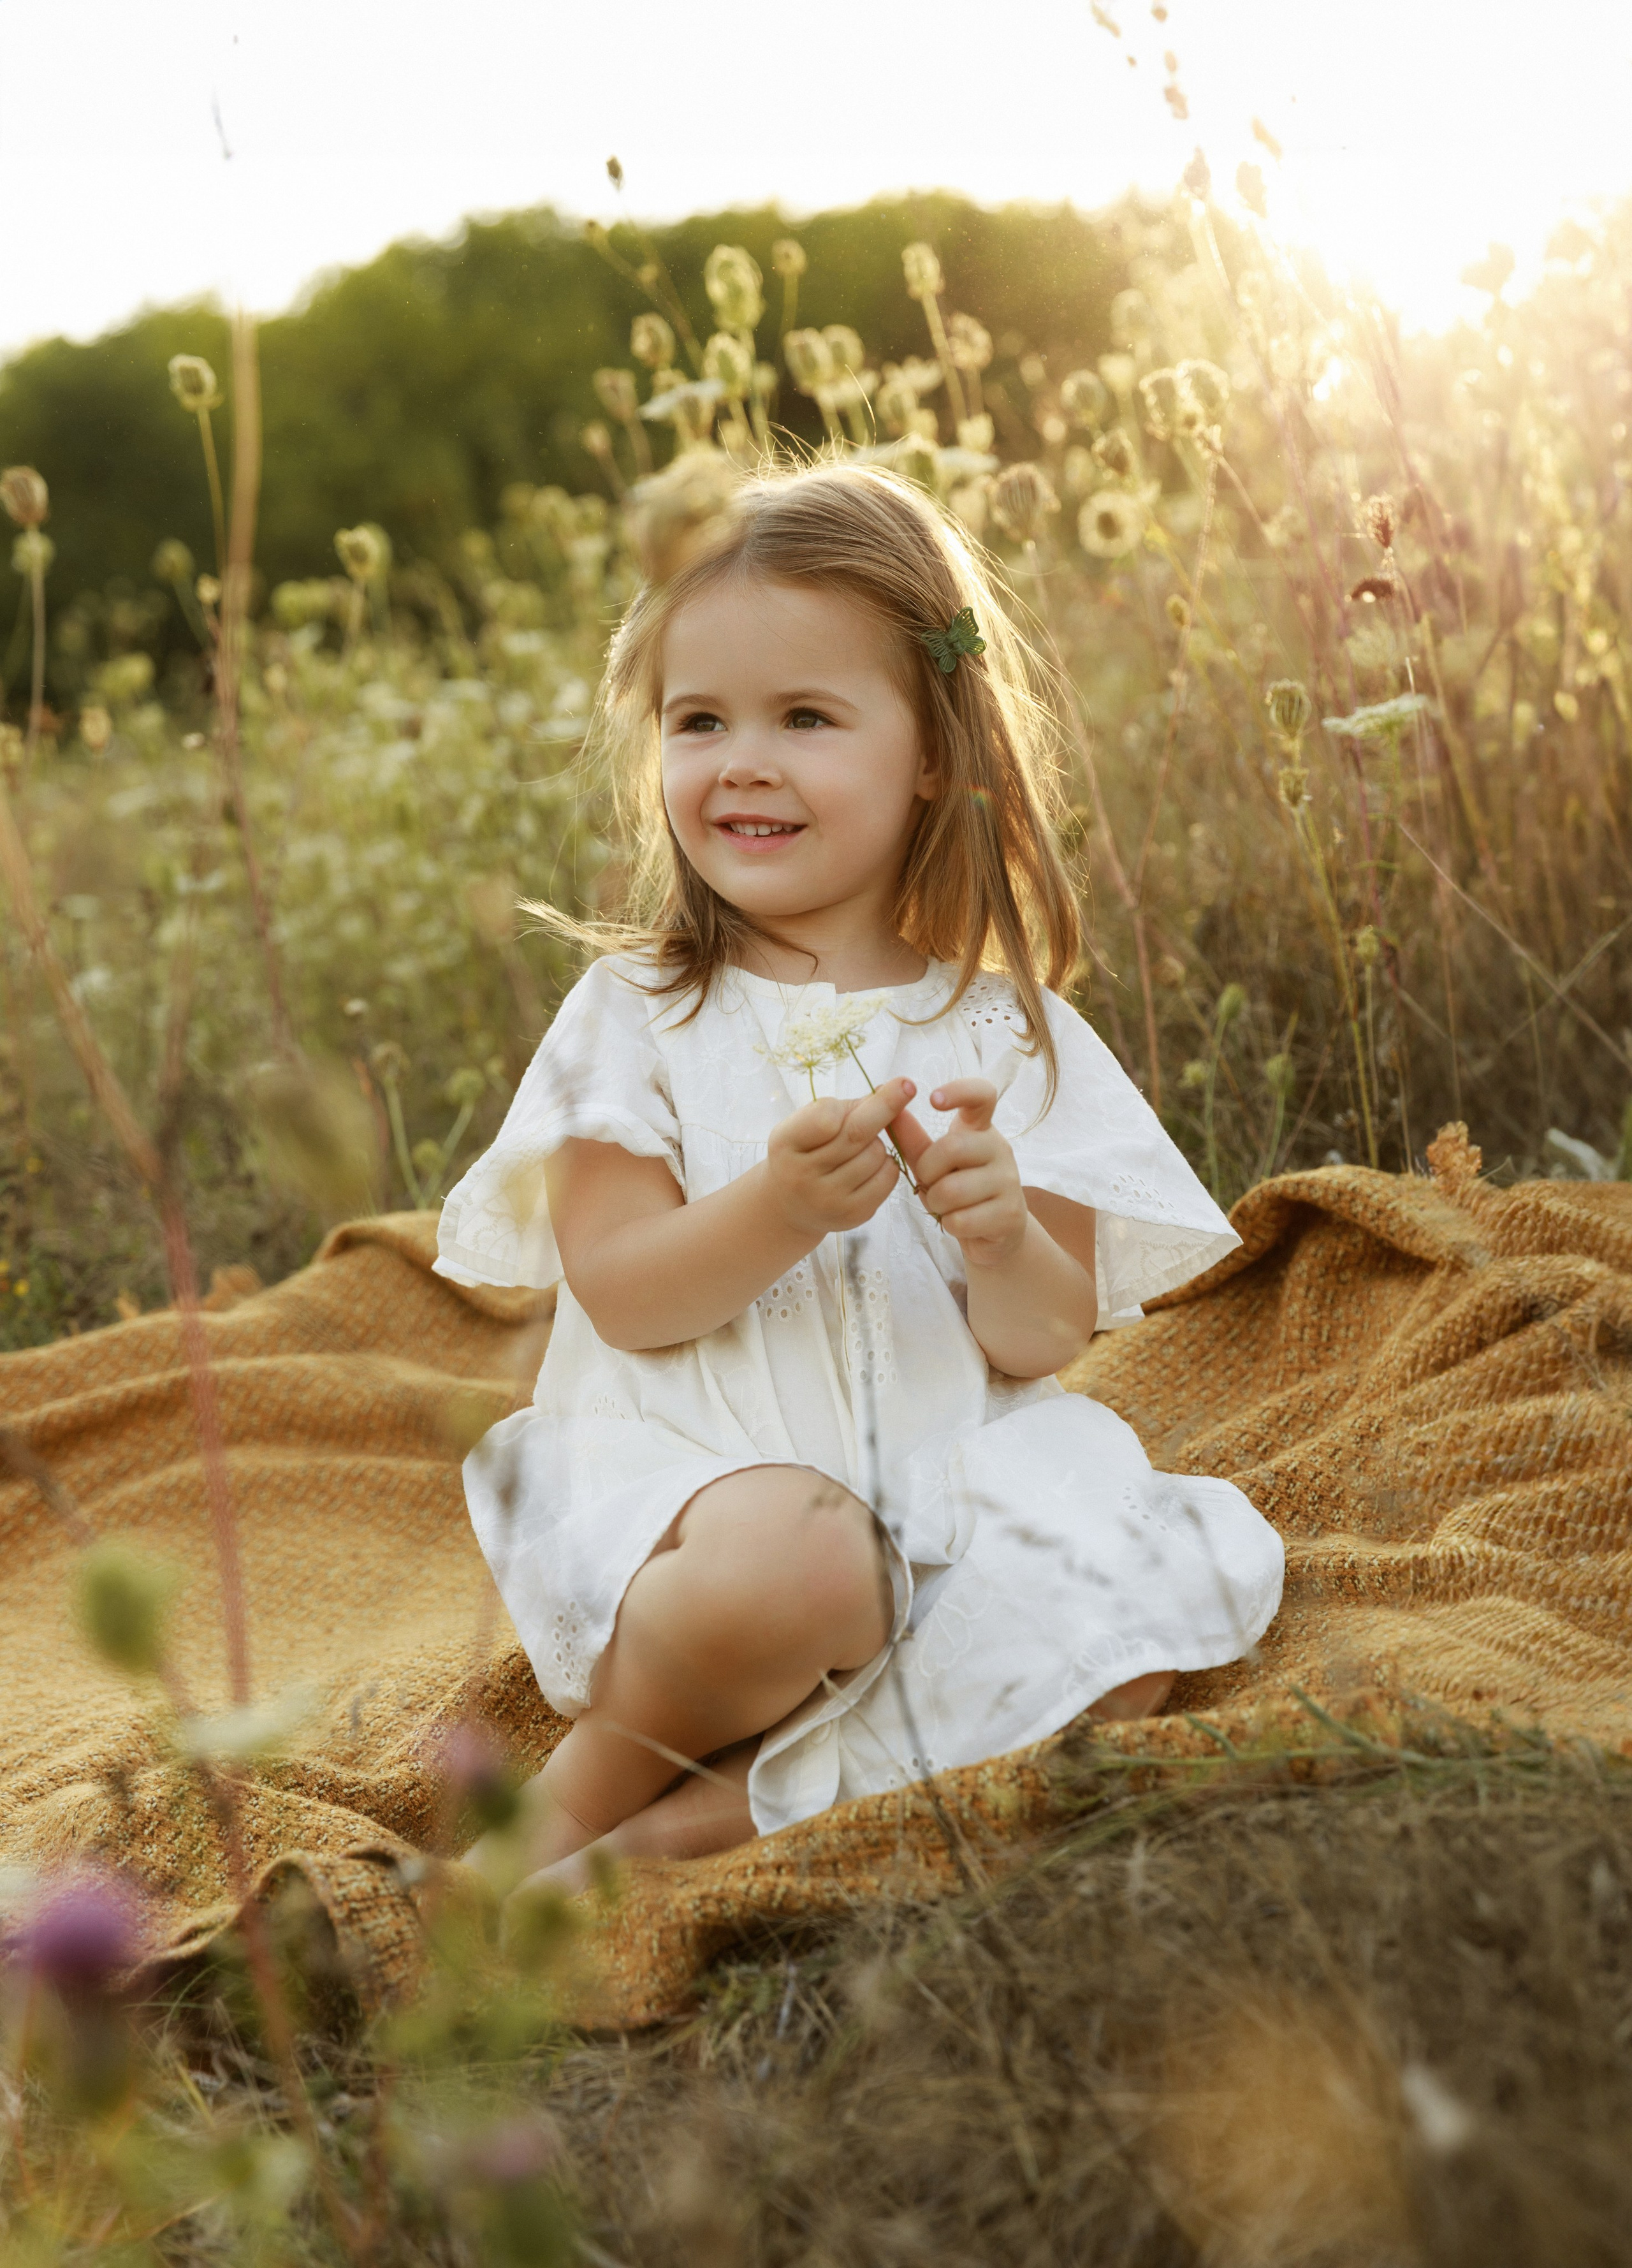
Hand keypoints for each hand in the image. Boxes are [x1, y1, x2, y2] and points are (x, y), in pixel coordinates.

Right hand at [765, 1076, 916, 1240]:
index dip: (851, 1104)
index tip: (881, 1084)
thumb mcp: (803, 1126)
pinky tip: (872, 1166)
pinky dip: (887, 1164)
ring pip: (876, 1154)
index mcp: (785, 1144)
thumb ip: (839, 1110)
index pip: (824, 1119)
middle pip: (856, 1134)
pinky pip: (888, 1177)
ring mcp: (828, 1199)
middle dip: (886, 1106)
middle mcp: (802, 1176)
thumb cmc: (802, 1153)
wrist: (790, 1206)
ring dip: (878, 1142)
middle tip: (907, 1086)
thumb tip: (886, 1092)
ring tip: (861, 1148)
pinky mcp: (852, 1214)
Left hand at [890, 1078, 1027, 1267]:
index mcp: (981, 1130)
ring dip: (936, 1203)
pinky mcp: (1010, 1213)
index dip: (959, 1091)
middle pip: (952, 1147)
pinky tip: (958, 1222)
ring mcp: (1009, 1181)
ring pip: (953, 1190)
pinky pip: (962, 1219)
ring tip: (945, 1205)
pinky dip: (950, 1224)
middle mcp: (1000, 1149)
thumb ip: (913, 1139)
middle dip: (928, 1172)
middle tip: (930, 1183)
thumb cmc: (959, 1191)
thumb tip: (891, 1109)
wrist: (993, 1232)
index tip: (932, 1099)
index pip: (982, 1095)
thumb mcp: (933, 1163)